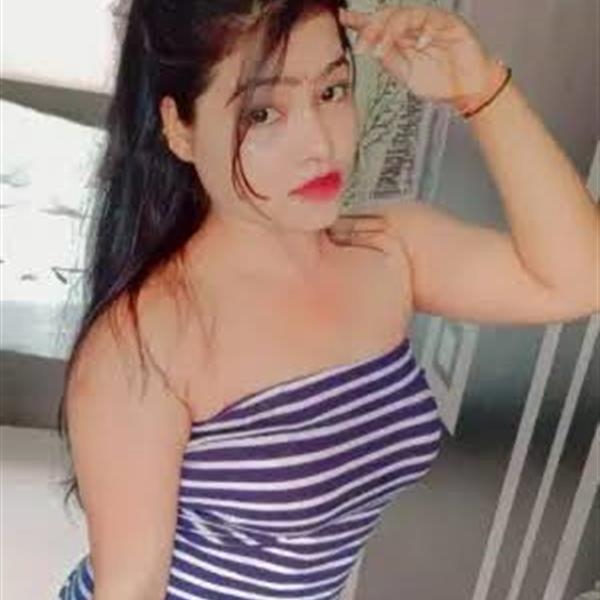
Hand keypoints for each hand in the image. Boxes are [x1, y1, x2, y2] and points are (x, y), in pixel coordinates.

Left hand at [338, 5, 498, 104]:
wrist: (466, 91)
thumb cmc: (439, 82)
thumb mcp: (405, 74)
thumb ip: (389, 59)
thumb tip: (371, 48)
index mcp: (403, 37)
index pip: (379, 24)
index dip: (361, 20)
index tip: (343, 19)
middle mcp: (416, 27)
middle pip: (391, 15)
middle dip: (373, 27)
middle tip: (362, 44)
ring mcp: (434, 24)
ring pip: (410, 16)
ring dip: (393, 31)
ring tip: (383, 48)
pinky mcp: (453, 26)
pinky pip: (437, 22)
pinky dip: (426, 32)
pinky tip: (420, 44)